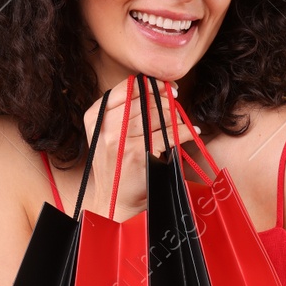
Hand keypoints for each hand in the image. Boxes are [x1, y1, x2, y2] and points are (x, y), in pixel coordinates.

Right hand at [80, 76, 194, 221]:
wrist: (115, 201)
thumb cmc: (116, 165)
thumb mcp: (108, 134)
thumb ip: (123, 110)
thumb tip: (158, 86)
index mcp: (95, 116)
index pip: (127, 87)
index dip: (151, 84)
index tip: (166, 87)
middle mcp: (105, 126)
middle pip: (146, 100)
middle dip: (167, 100)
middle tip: (176, 104)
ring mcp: (121, 140)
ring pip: (159, 116)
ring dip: (177, 116)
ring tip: (183, 121)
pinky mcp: (139, 154)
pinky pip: (170, 135)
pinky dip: (185, 132)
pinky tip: (191, 132)